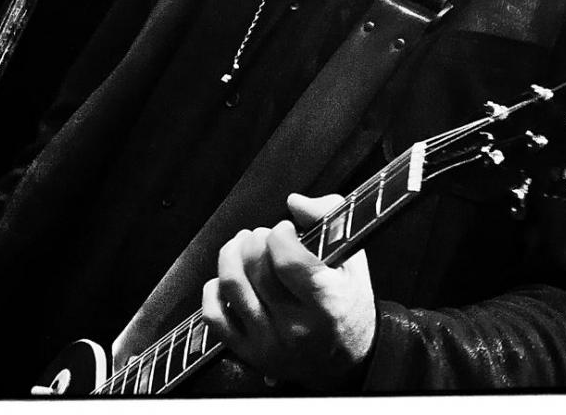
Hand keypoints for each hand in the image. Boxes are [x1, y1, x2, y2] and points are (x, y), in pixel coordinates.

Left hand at [201, 193, 376, 390]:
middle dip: (255, 239)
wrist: (347, 362)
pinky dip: (213, 289)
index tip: (285, 231)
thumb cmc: (348, 306)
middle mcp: (296, 328)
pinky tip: (228, 279)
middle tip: (263, 237)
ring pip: (231, 286)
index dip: (280, 234)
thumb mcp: (353, 261)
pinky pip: (214, 315)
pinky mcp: (248, 353)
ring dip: (231, 254)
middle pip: (256, 267)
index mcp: (327, 304)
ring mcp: (269, 343)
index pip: (287, 259)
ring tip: (242, 247)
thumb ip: (329, 219)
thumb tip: (294, 202)